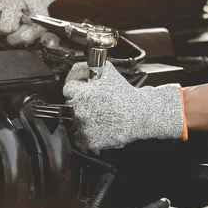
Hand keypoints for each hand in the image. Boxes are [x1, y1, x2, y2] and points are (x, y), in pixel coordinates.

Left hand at [63, 62, 185, 153]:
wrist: (139, 115)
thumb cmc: (126, 95)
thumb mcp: (108, 71)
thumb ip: (90, 66)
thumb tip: (80, 67)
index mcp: (83, 93)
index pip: (68, 88)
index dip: (76, 88)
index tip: (82, 91)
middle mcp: (81, 110)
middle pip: (70, 105)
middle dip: (80, 103)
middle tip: (93, 104)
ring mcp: (84, 127)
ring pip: (74, 122)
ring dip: (82, 119)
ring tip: (97, 117)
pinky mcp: (90, 140)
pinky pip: (80, 139)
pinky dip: (87, 135)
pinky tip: (98, 128)